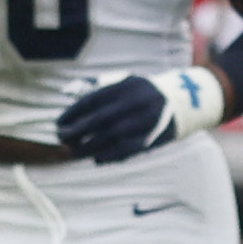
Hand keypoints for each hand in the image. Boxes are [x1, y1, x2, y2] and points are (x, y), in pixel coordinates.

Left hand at [47, 65, 227, 164]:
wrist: (184, 101)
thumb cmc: (143, 94)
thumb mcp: (126, 84)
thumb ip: (101, 92)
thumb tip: (71, 109)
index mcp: (126, 85)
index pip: (93, 100)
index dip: (73, 113)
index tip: (58, 123)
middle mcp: (136, 101)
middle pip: (101, 119)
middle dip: (78, 131)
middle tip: (62, 139)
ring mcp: (146, 119)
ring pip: (113, 136)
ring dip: (90, 146)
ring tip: (75, 152)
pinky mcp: (153, 136)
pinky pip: (128, 149)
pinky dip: (111, 156)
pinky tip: (97, 159)